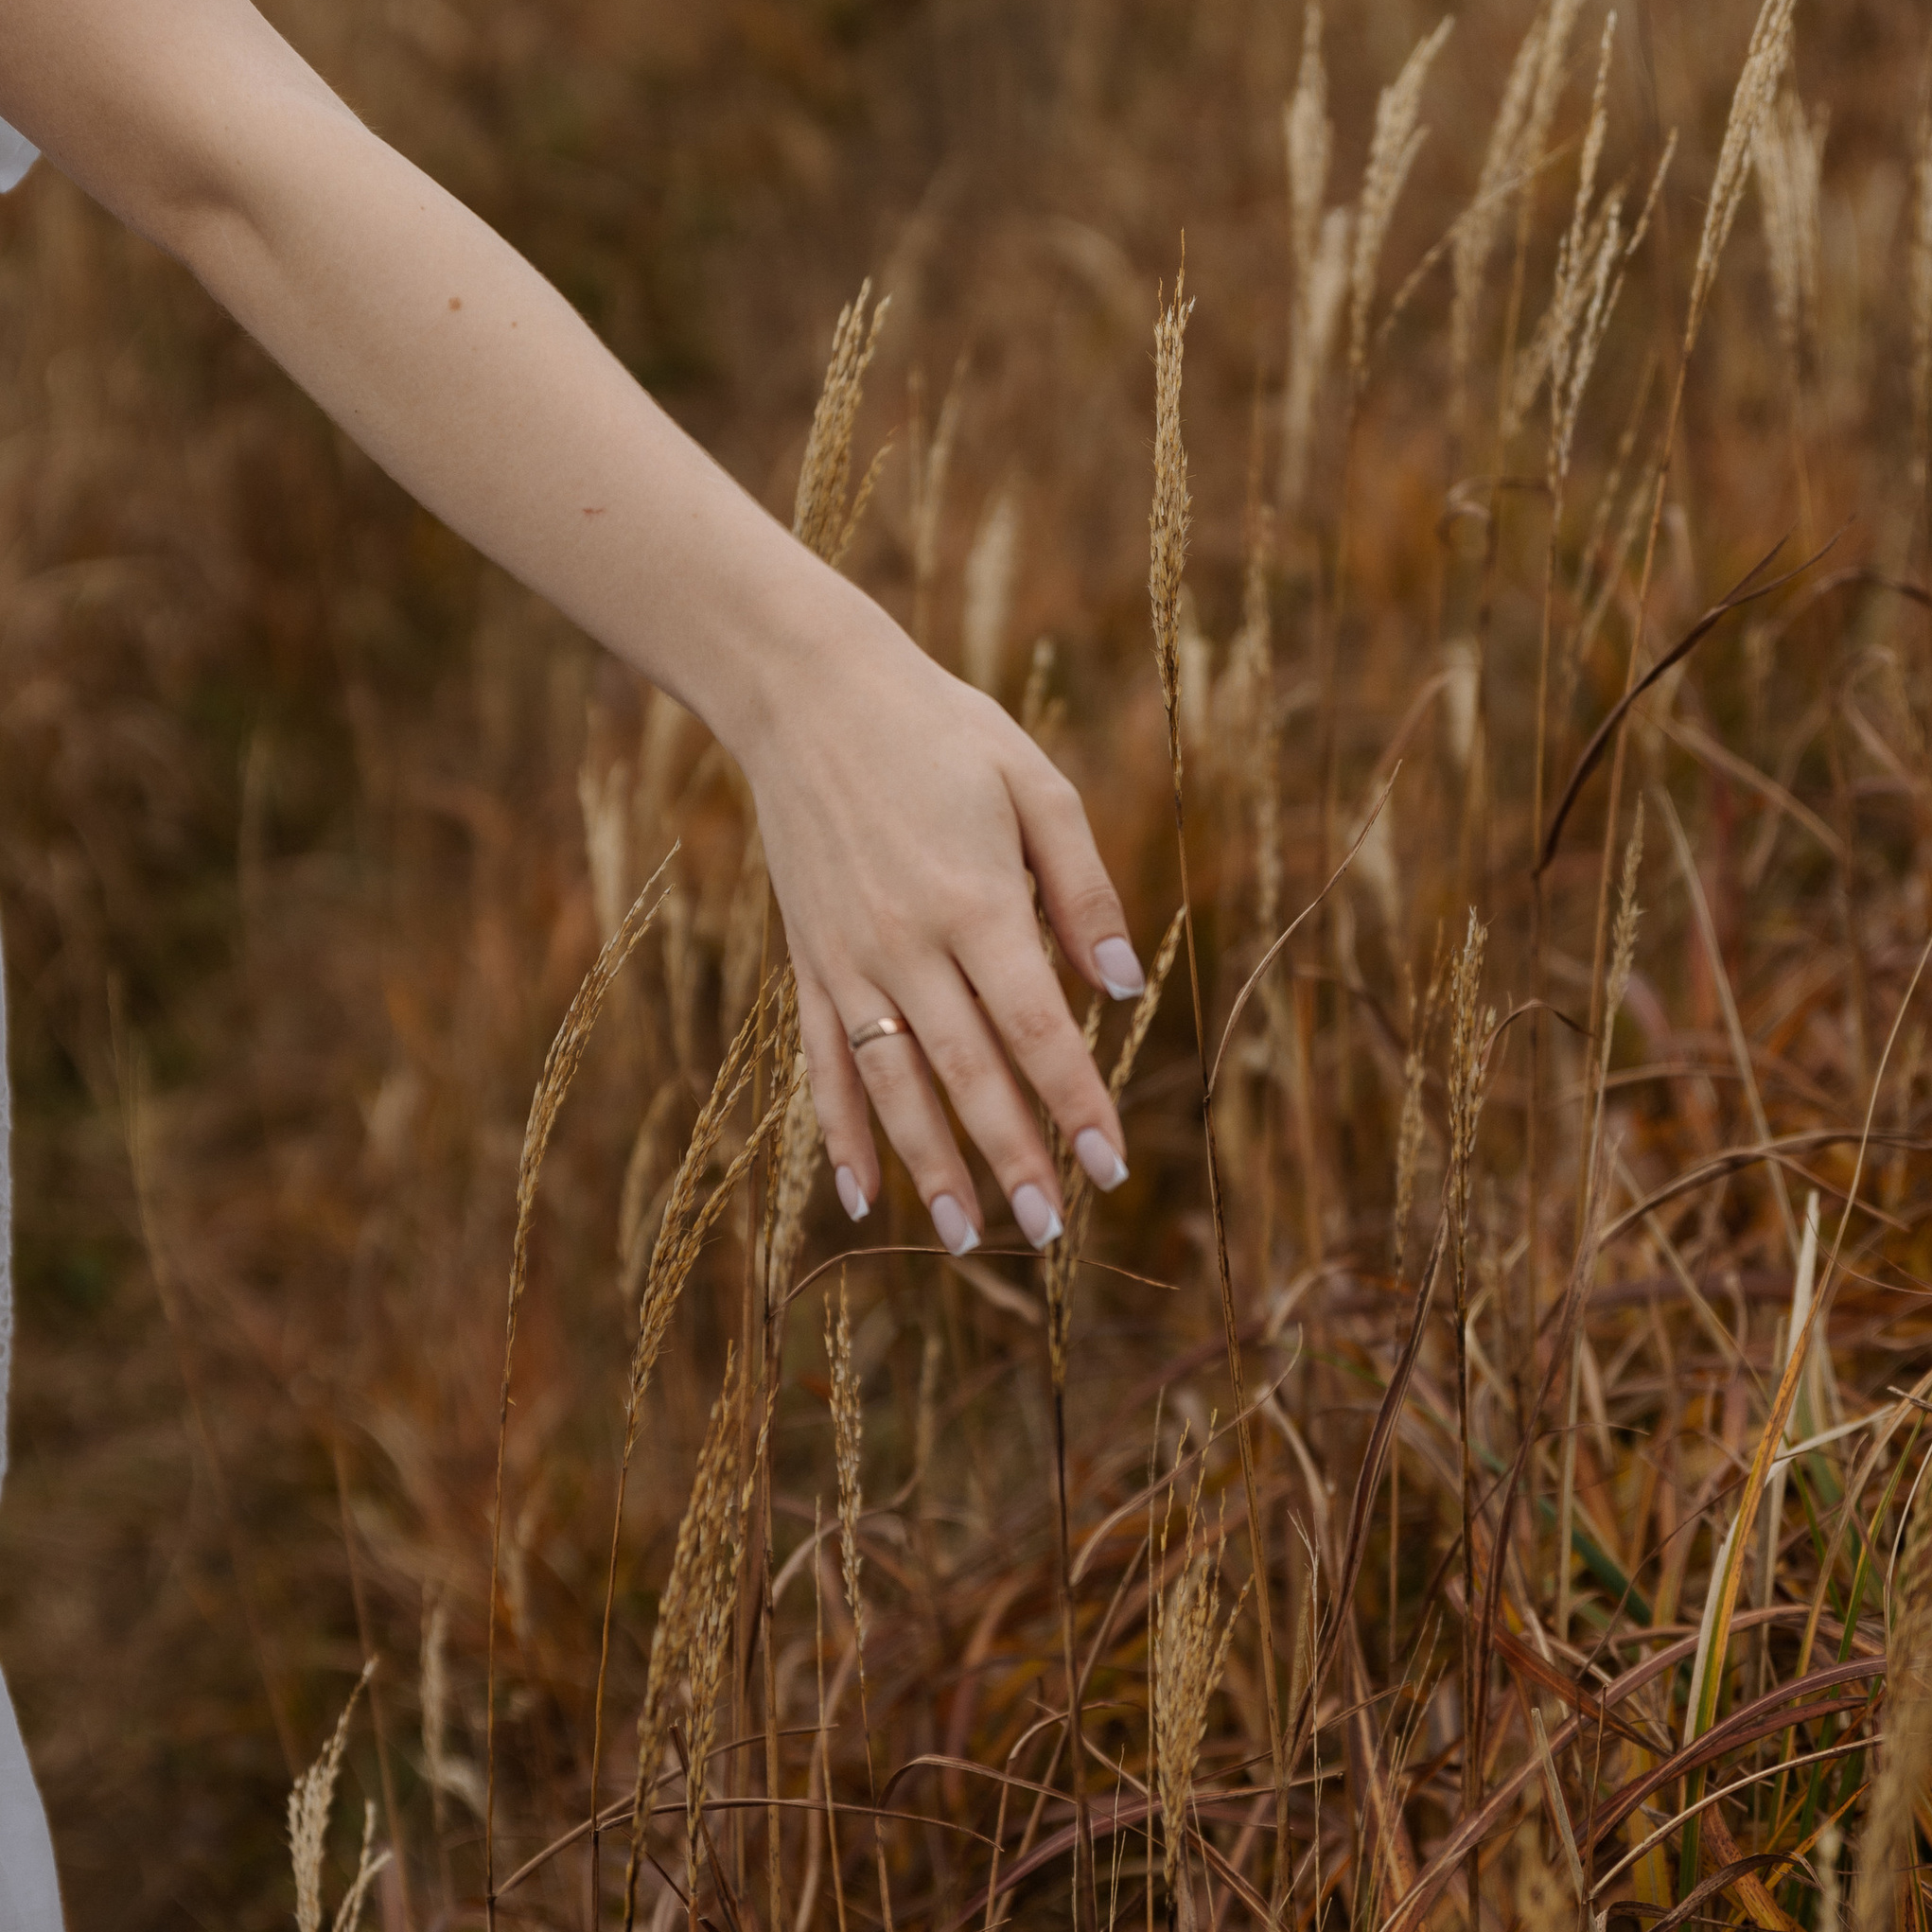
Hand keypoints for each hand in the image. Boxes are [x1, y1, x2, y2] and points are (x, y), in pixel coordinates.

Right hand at [736, 581, 1141, 1254]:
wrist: (808, 693)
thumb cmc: (941, 729)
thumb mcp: (1036, 784)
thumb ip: (1082, 887)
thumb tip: (1123, 985)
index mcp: (977, 901)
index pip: (1037, 1030)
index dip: (1075, 1105)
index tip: (1111, 1168)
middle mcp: (908, 945)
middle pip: (968, 1075)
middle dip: (1012, 1159)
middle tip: (1050, 1232)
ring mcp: (850, 960)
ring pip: (894, 1086)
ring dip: (930, 1167)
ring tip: (963, 1239)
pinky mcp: (810, 962)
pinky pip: (823, 1063)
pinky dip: (838, 1133)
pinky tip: (857, 1198)